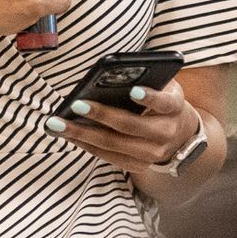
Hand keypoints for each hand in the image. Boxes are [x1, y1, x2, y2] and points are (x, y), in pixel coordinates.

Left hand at [44, 79, 198, 175]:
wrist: (179, 134)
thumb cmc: (162, 101)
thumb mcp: (162, 86)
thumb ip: (145, 79)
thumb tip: (110, 71)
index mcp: (174, 107)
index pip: (163, 102)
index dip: (150, 97)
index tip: (133, 90)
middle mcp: (166, 133)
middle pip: (130, 126)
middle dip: (100, 115)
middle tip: (75, 105)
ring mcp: (152, 154)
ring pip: (114, 145)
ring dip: (83, 134)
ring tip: (58, 124)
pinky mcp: (138, 166)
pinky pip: (108, 157)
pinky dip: (85, 145)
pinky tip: (67, 134)